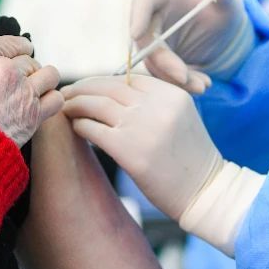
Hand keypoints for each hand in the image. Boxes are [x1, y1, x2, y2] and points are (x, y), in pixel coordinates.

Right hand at [0, 32, 62, 145]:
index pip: (13, 42)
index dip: (17, 49)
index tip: (17, 56)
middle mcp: (6, 68)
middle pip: (30, 60)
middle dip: (26, 69)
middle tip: (19, 81)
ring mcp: (23, 91)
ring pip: (49, 75)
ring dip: (43, 81)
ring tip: (34, 90)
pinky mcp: (33, 115)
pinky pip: (56, 98)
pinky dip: (51, 100)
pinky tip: (41, 106)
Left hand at [62, 75, 221, 219]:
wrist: (204, 191)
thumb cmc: (189, 158)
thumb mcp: (181, 117)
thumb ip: (155, 101)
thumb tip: (116, 92)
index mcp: (171, 94)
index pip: (128, 77)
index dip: (103, 81)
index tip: (88, 87)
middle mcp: (156, 105)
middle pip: (107, 85)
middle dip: (82, 87)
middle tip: (66, 93)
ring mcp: (141, 126)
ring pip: (95, 103)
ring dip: (75, 104)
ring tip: (64, 108)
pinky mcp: (128, 149)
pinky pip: (92, 128)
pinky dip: (80, 125)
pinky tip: (77, 128)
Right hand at [129, 0, 251, 93]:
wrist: (222, 24)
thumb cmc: (222, 3)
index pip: (143, 1)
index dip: (138, 17)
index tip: (136, 34)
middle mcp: (153, 14)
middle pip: (145, 40)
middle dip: (163, 62)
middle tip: (184, 77)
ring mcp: (154, 37)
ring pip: (154, 61)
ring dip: (173, 78)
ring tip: (202, 86)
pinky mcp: (160, 56)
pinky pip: (163, 73)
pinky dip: (180, 82)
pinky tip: (201, 84)